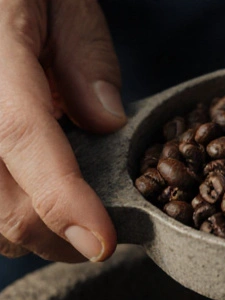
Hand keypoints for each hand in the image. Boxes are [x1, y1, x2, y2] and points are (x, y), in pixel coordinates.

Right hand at [0, 0, 124, 261]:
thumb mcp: (62, 0)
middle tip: (101, 233)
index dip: (64, 199)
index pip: (22, 136)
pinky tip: (26, 197)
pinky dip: (3, 218)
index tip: (100, 242)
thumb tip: (106, 122)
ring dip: (30, 233)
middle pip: (4, 203)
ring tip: (65, 210)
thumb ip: (84, 55)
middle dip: (62, 237)